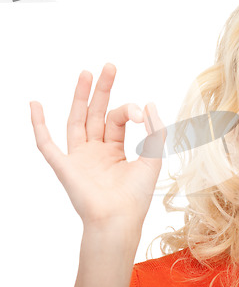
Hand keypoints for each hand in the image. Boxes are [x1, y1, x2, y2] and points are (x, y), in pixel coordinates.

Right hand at [29, 63, 166, 228]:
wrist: (119, 220)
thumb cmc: (136, 196)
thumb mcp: (152, 159)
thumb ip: (154, 132)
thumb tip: (149, 104)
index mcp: (115, 149)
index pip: (118, 120)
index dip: (129, 111)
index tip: (141, 113)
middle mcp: (96, 150)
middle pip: (96, 113)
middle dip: (102, 90)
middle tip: (110, 67)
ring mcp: (79, 157)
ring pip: (76, 121)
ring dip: (79, 98)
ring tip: (85, 73)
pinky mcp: (65, 166)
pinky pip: (47, 144)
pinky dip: (38, 125)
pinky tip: (34, 105)